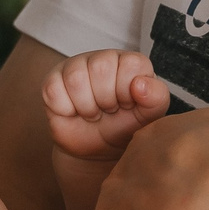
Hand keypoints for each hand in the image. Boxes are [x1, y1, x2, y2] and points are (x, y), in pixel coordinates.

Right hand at [41, 49, 170, 161]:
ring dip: (86, 106)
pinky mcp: (52, 82)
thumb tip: (140, 84)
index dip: (129, 92)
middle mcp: (102, 58)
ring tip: (93, 113)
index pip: (131, 64)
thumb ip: (156, 98)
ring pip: (76, 79)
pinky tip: (74, 112)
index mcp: (130, 62)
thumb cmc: (125, 126)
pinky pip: (54, 91)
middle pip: (101, 68)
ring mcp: (75, 67)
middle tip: (108, 110)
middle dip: (106, 100)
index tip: (128, 104)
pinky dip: (66, 109)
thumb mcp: (149, 117)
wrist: (98, 150)